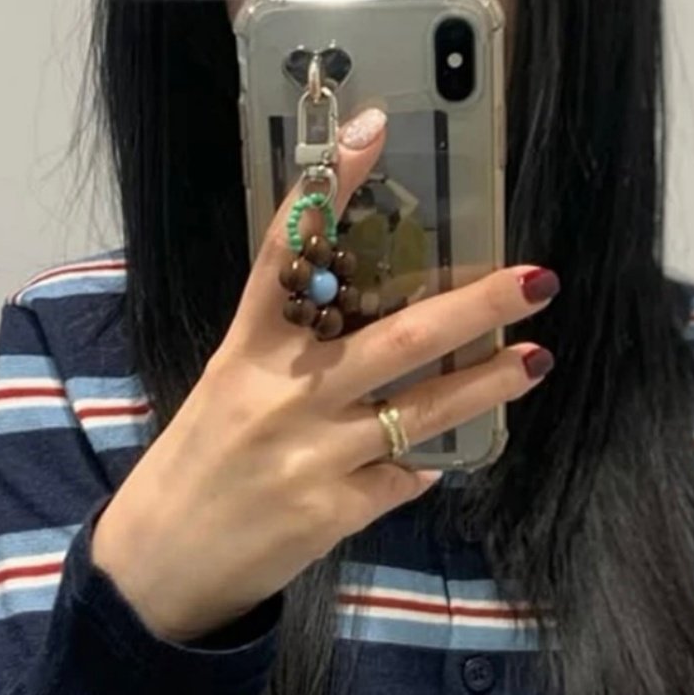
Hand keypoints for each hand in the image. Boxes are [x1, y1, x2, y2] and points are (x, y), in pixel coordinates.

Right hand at [92, 109, 557, 641]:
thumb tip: (371, 312)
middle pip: (395, 335)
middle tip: (535, 278)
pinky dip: (431, 457)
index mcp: (244, 348)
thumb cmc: (199, 462)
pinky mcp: (335, 511)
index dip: (329, 187)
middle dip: (474, 305)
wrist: (158, 564)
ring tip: (535, 357)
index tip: (372, 130)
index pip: (288, 252)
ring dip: (488, 382)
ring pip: (423, 408)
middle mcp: (282, 394)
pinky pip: (407, 474)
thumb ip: (291, 348)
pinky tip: (451, 446)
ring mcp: (312, 454)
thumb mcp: (227, 386)